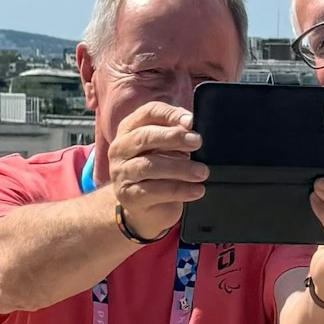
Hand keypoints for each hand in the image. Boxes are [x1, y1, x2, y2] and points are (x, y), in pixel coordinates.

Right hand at [105, 101, 206, 240]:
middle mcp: (120, 149)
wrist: (144, 210)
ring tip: (202, 172)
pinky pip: (154, 191)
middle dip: (173, 137)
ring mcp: (121, 173)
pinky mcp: (129, 196)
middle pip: (144, 137)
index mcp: (130, 129)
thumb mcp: (167, 149)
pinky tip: (196, 190)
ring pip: (149, 166)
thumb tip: (191, 125)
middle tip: (197, 142)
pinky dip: (179, 190)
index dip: (170, 114)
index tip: (191, 121)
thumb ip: (176, 134)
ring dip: (180, 168)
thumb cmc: (159, 172)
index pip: (148, 113)